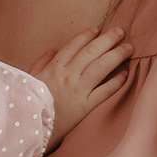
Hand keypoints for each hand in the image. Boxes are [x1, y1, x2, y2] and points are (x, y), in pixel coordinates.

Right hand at [30, 27, 131, 147]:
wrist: (29, 127)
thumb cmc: (28, 103)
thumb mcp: (29, 79)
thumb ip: (40, 63)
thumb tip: (52, 49)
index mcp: (53, 68)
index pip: (73, 46)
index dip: (86, 36)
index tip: (97, 29)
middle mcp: (68, 75)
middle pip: (91, 52)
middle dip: (107, 40)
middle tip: (120, 31)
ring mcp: (78, 90)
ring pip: (101, 67)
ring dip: (116, 55)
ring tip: (128, 48)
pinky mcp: (85, 106)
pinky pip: (105, 91)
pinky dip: (117, 81)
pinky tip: (125, 73)